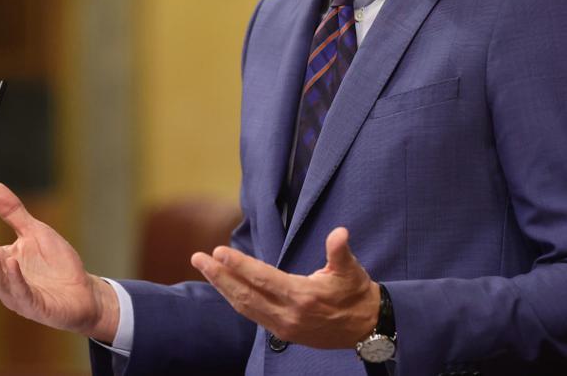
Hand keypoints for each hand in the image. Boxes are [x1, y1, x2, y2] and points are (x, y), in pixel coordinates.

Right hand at [0, 182, 119, 342]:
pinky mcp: (35, 306)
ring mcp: (18, 296)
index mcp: (2, 265)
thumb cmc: (58, 264)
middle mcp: (5, 282)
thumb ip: (13, 214)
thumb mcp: (35, 232)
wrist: (84, 291)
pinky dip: (14, 278)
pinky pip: (21, 293)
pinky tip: (12, 262)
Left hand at [190, 226, 378, 348]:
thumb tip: (339, 233)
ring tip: (206, 269)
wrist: (367, 327)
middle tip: (198, 258)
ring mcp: (284, 327)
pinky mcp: (283, 333)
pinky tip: (225, 287)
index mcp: (303, 296)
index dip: (239, 265)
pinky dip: (236, 300)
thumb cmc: (357, 293)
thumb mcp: (352, 270)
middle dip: (219, 276)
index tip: (218, 252)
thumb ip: (340, 251)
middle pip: (245, 294)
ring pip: (245, 307)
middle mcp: (288, 315)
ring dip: (223, 288)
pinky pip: (252, 315)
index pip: (263, 278)